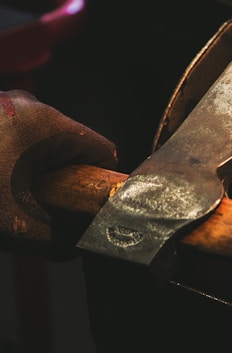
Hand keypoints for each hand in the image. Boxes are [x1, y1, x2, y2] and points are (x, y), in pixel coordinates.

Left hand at [0, 90, 117, 256]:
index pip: (101, 151)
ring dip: (34, 173)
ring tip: (8, 198)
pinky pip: (14, 140)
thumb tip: (76, 246)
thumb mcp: (15, 227)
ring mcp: (2, 106)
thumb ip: (57, 241)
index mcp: (47, 124)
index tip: (82, 208)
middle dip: (62, 180)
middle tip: (39, 208)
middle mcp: (28, 106)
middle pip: (71, 146)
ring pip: (40, 144)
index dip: (98, 183)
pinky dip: (11, 164)